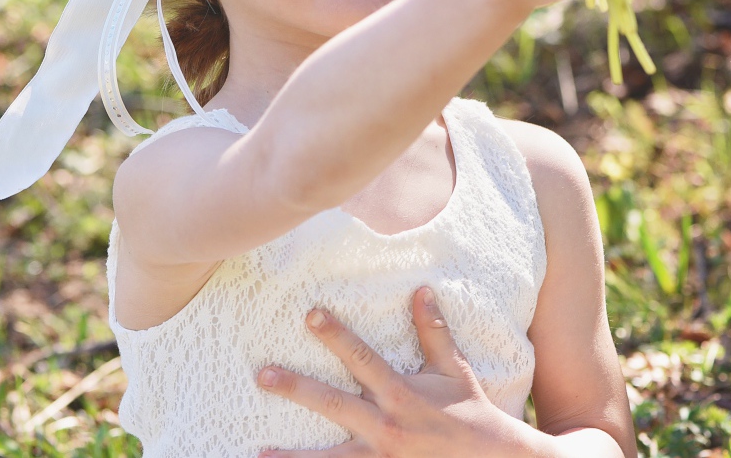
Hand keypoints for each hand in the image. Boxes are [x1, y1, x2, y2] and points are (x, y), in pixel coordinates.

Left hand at [253, 286, 533, 456]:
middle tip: (262, 375)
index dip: (336, 335)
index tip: (310, 314)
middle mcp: (387, 427)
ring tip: (259, 452)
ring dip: (292, 456)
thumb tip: (421, 289)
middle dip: (296, 389)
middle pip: (333, 405)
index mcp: (401, 394)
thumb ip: (434, 333)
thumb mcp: (454, 372)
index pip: (362, 358)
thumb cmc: (471, 415)